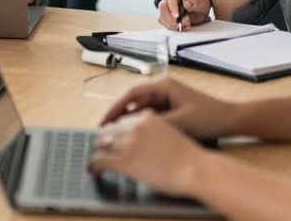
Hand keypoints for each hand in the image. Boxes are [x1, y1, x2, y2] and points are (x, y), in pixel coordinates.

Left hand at [88, 110, 207, 195]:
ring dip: (96, 153)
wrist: (196, 169)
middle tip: (98, 150)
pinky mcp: (124, 159)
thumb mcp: (171, 134)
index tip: (110, 137)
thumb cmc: (190, 157)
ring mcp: (128, 141)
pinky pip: (100, 160)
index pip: (123, 121)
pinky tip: (95, 172)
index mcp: (148, 118)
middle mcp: (135, 126)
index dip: (114, 130)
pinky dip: (94, 166)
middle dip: (103, 140)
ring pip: (101, 144)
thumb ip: (155, 133)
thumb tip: (145, 143)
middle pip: (109, 130)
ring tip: (95, 161)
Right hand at [100, 76, 235, 139]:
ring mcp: (165, 97)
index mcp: (163, 85)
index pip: (131, 94)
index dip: (114, 108)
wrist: (230, 120)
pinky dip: (139, 124)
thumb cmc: (209, 117)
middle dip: (117, 115)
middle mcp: (162, 88)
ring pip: (139, 108)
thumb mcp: (180, 122)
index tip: (104, 122)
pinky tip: (132, 136)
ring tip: (114, 136)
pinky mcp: (170, 107)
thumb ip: (155, 124)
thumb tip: (131, 130)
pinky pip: (149, 114)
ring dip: (127, 120)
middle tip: (103, 130)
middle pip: (132, 100)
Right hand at [157, 0, 210, 29]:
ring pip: (161, 15)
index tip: (178, 16)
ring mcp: (165, 5)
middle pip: (163, 6)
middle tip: (183, 24)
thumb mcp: (202, 2)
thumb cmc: (199, 3)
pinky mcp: (163, 14)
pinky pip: (162, 21)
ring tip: (184, 26)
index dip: (173, 6)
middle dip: (172, 18)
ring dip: (172, 24)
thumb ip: (196, 1)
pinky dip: (171, 26)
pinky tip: (180, 26)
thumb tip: (186, 3)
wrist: (198, 9)